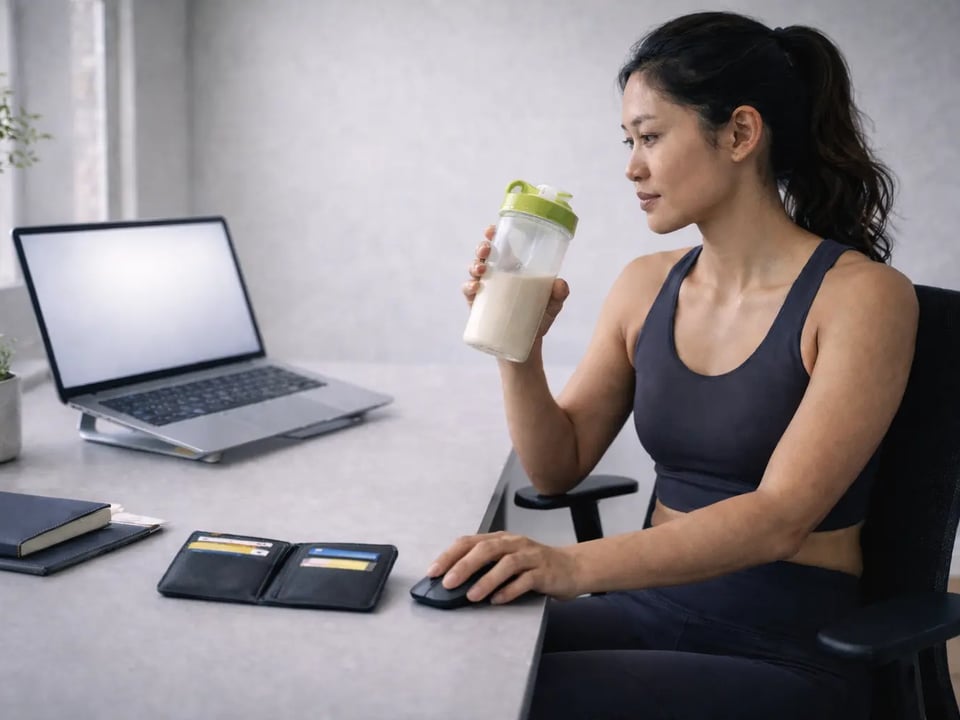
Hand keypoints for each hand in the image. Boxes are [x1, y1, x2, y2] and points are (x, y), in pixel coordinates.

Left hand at [426, 531, 580, 603]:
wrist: (573, 568)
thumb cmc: (534, 566)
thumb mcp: (507, 561)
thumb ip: (485, 568)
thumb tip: (452, 584)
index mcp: (500, 539)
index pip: (469, 542)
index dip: (449, 555)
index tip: (432, 571)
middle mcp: (514, 543)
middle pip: (486, 549)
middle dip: (464, 565)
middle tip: (448, 583)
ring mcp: (531, 556)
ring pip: (506, 563)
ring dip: (486, 580)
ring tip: (471, 596)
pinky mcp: (545, 572)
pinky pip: (526, 580)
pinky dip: (510, 590)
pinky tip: (497, 600)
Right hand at [462, 226, 570, 338]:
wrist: (525, 346)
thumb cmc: (538, 320)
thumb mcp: (553, 305)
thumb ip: (559, 294)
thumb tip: (559, 284)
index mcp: (513, 269)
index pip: (501, 246)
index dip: (493, 235)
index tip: (492, 229)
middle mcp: (497, 276)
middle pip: (484, 255)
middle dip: (482, 248)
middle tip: (486, 250)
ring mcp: (486, 290)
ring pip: (474, 271)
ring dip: (474, 266)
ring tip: (482, 270)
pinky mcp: (478, 306)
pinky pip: (468, 292)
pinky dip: (468, 287)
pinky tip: (475, 288)